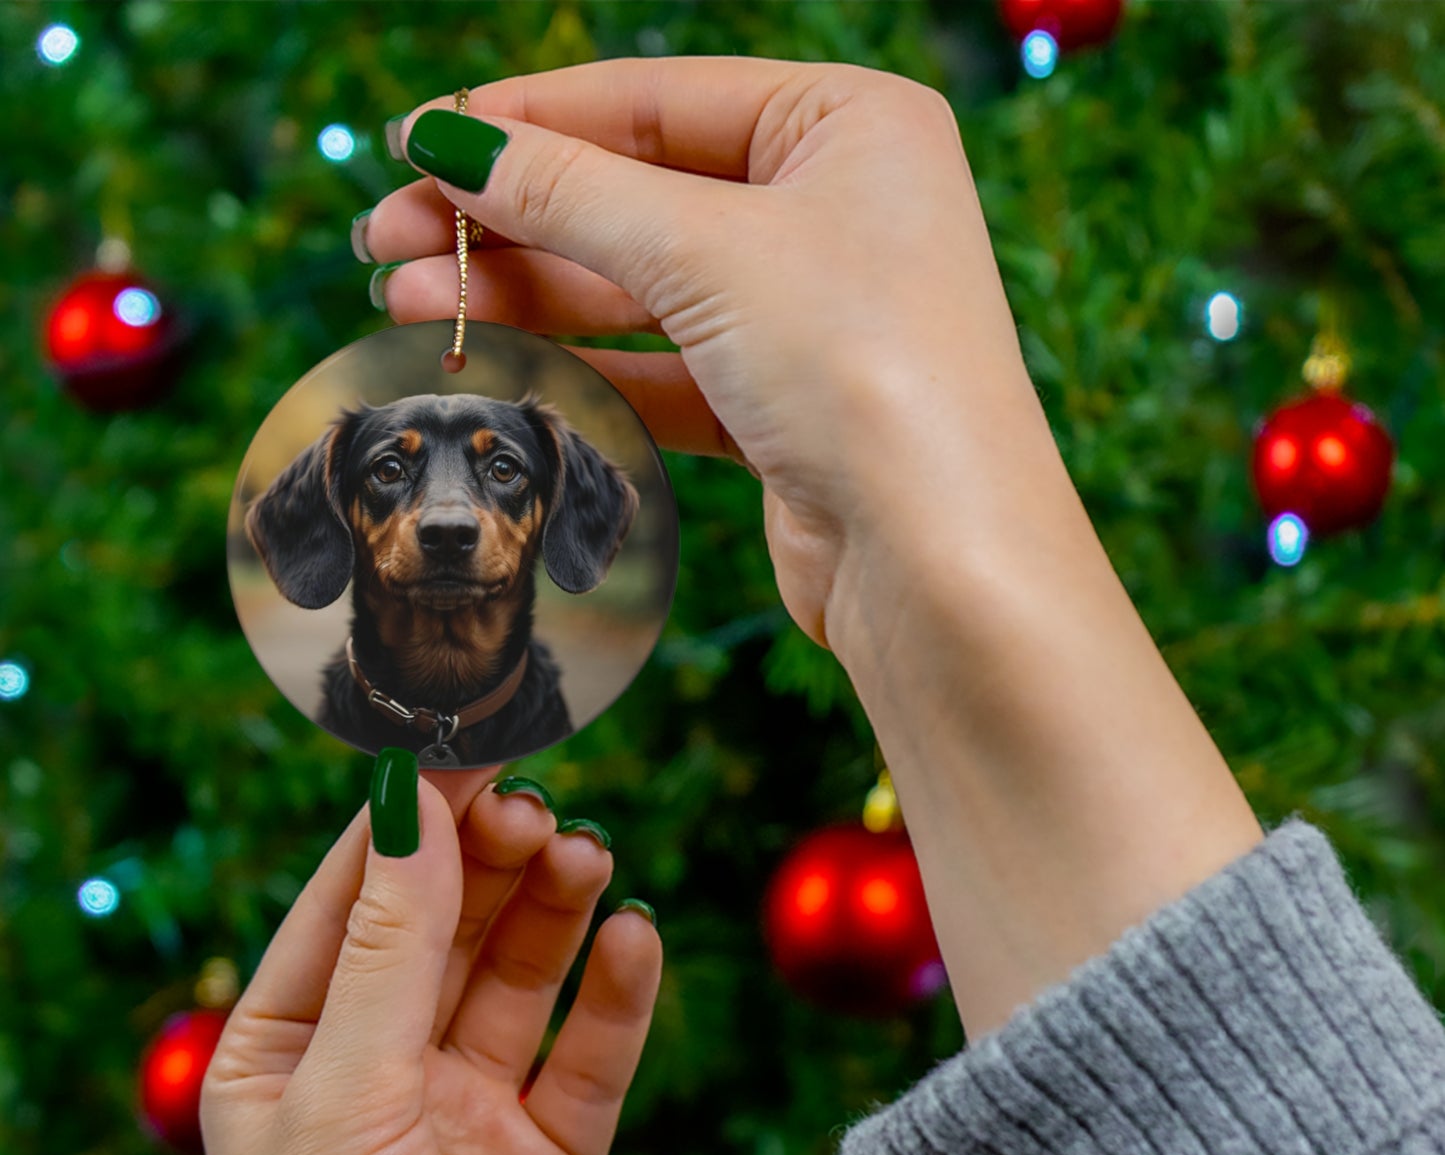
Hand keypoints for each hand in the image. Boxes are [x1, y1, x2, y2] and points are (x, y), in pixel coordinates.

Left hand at [201, 765, 661, 1154]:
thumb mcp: (344, 1097)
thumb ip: (390, 948)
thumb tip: (411, 805)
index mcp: (289, 1054)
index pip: (353, 902)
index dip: (410, 824)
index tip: (469, 748)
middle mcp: (380, 1073)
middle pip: (447, 928)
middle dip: (491, 863)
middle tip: (541, 810)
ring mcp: (469, 1114)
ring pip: (522, 978)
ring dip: (556, 912)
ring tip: (589, 857)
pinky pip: (591, 1056)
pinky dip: (617, 995)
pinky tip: (635, 940)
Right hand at [362, 57, 1056, 658]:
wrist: (937, 558)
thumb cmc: (863, 369)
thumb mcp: (707, 250)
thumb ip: (571, 193)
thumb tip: (452, 142)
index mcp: (847, 124)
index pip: (654, 100)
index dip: (527, 120)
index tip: (417, 141)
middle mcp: (834, 210)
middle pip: (636, 195)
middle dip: (508, 219)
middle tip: (387, 240)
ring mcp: (809, 313)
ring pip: (640, 288)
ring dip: (526, 295)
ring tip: (408, 303)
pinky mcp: (783, 406)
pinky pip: (663, 368)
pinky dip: (583, 366)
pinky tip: (497, 363)